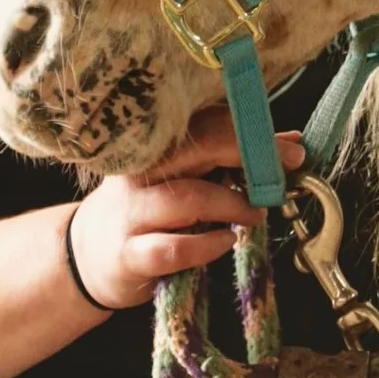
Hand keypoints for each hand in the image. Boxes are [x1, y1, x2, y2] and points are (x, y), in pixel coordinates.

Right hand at [65, 115, 302, 312]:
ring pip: (186, 197)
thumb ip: (232, 160)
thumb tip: (291, 141)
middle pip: (197, 146)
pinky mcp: (128, 253)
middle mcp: (141, 171)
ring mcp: (132, 212)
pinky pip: (172, 247)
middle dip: (247, 155)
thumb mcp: (187, 178)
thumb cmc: (148, 210)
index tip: (291, 148)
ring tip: (255, 215)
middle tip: (283, 172)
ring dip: (230, 204)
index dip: (252, 131)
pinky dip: (205, 245)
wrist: (87, 255)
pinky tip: (226, 241)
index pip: (206, 122)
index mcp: (157, 145)